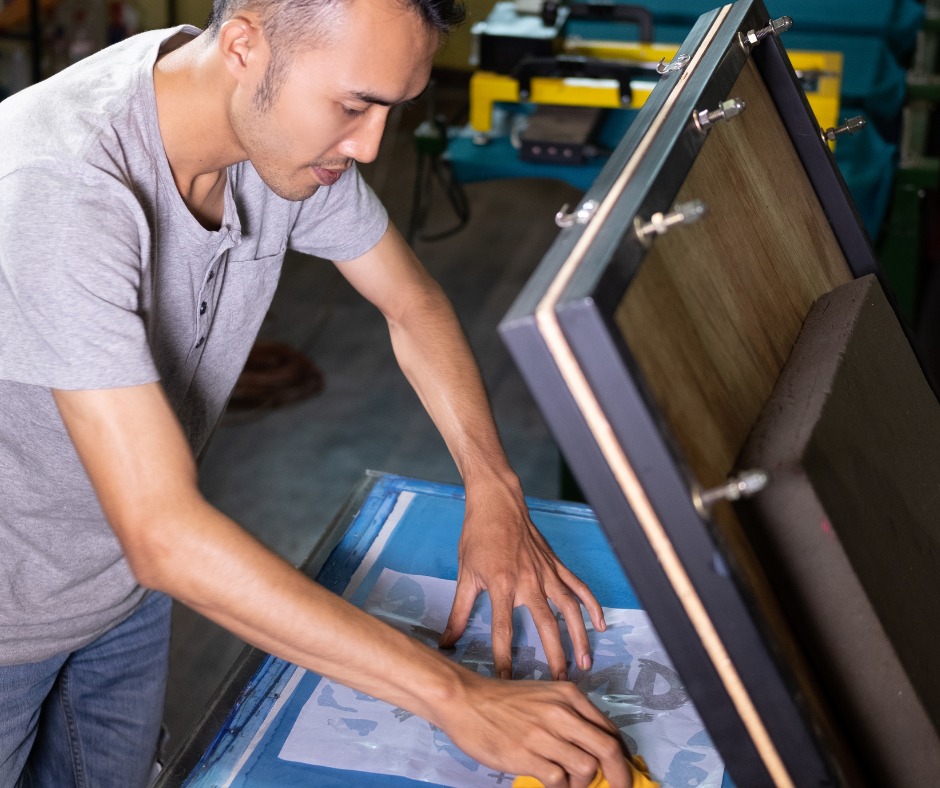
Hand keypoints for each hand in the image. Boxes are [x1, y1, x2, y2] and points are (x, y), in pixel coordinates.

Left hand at [439, 481, 605, 679]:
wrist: (497, 502)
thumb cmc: (477, 536)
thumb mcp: (465, 575)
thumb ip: (459, 612)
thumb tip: (446, 642)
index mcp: (502, 584)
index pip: (503, 629)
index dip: (504, 657)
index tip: (507, 681)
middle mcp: (529, 580)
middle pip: (546, 625)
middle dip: (554, 656)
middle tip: (559, 683)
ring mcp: (547, 572)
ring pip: (569, 609)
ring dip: (579, 637)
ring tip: (584, 663)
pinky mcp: (556, 564)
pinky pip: (578, 587)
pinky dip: (591, 605)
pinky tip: (599, 625)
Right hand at [440, 672, 631, 787]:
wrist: (465, 700)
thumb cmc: (503, 700)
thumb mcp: (544, 696)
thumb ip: (571, 717)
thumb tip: (596, 746)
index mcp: (569, 695)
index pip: (610, 730)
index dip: (623, 755)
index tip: (623, 769)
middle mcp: (561, 712)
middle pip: (608, 750)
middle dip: (620, 776)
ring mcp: (543, 734)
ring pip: (587, 768)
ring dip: (583, 784)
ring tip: (570, 784)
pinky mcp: (526, 755)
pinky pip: (558, 781)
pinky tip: (550, 782)